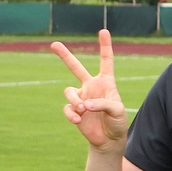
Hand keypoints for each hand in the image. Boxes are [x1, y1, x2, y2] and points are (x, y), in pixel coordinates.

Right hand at [50, 29, 127, 151]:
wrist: (109, 139)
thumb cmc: (118, 122)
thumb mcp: (118, 111)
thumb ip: (103, 104)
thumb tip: (84, 104)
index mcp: (106, 82)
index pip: (106, 61)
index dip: (105, 46)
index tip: (103, 31)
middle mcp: (91, 87)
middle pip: (75, 67)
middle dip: (65, 55)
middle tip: (54, 44)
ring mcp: (81, 97)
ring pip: (68, 91)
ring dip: (75, 101)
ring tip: (83, 111)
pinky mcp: (74, 110)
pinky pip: (67, 108)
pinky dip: (71, 114)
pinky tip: (78, 120)